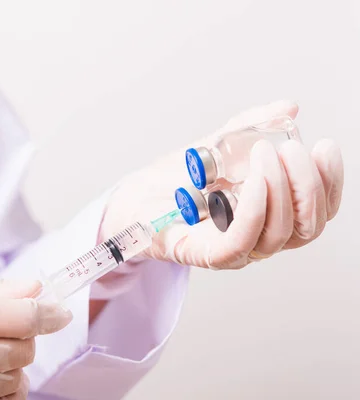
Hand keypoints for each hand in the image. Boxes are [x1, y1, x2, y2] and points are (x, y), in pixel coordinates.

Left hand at [100, 100, 343, 269]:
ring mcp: (234, 249)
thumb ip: (251, 127)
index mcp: (271, 214)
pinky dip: (255, 210)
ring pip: (278, 235)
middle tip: (292, 149)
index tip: (325, 146)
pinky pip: (241, 241)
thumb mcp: (218, 145)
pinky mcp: (205, 254)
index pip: (318, 210)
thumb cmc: (177, 178)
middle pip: (307, 226)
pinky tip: (254, 181)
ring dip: (280, 190)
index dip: (330, 182)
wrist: (134, 196)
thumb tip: (288, 108)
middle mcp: (259, 236)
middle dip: (307, 185)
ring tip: (265, 154)